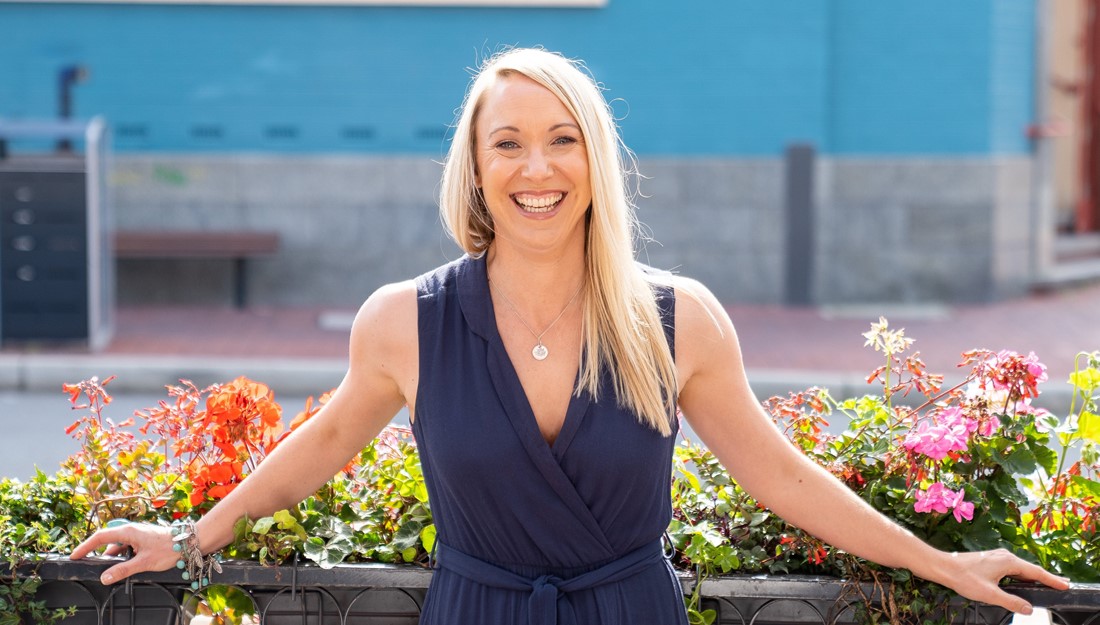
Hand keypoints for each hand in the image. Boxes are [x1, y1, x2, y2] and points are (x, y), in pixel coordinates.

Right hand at [69, 522, 180, 584]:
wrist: (189, 542)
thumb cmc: (168, 548)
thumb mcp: (143, 562)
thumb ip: (122, 570)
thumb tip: (104, 578)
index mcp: (128, 531)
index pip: (100, 537)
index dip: (85, 546)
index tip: (74, 556)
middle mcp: (131, 530)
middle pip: (107, 541)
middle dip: (96, 552)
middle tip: (87, 564)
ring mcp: (137, 534)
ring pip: (118, 546)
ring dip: (112, 557)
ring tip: (108, 570)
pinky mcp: (143, 539)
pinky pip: (127, 547)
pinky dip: (122, 556)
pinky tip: (124, 567)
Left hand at [938, 549, 1069, 614]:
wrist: (943, 566)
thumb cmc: (963, 578)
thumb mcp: (990, 594)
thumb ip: (1011, 601)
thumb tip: (1028, 609)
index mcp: (1008, 562)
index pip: (1036, 572)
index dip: (1052, 580)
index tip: (1065, 585)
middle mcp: (1004, 556)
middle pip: (1030, 569)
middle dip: (1045, 578)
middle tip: (1061, 586)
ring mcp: (997, 557)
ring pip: (1020, 569)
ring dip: (1032, 577)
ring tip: (1045, 585)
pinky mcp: (991, 560)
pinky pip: (1011, 569)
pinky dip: (1021, 576)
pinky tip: (1022, 582)